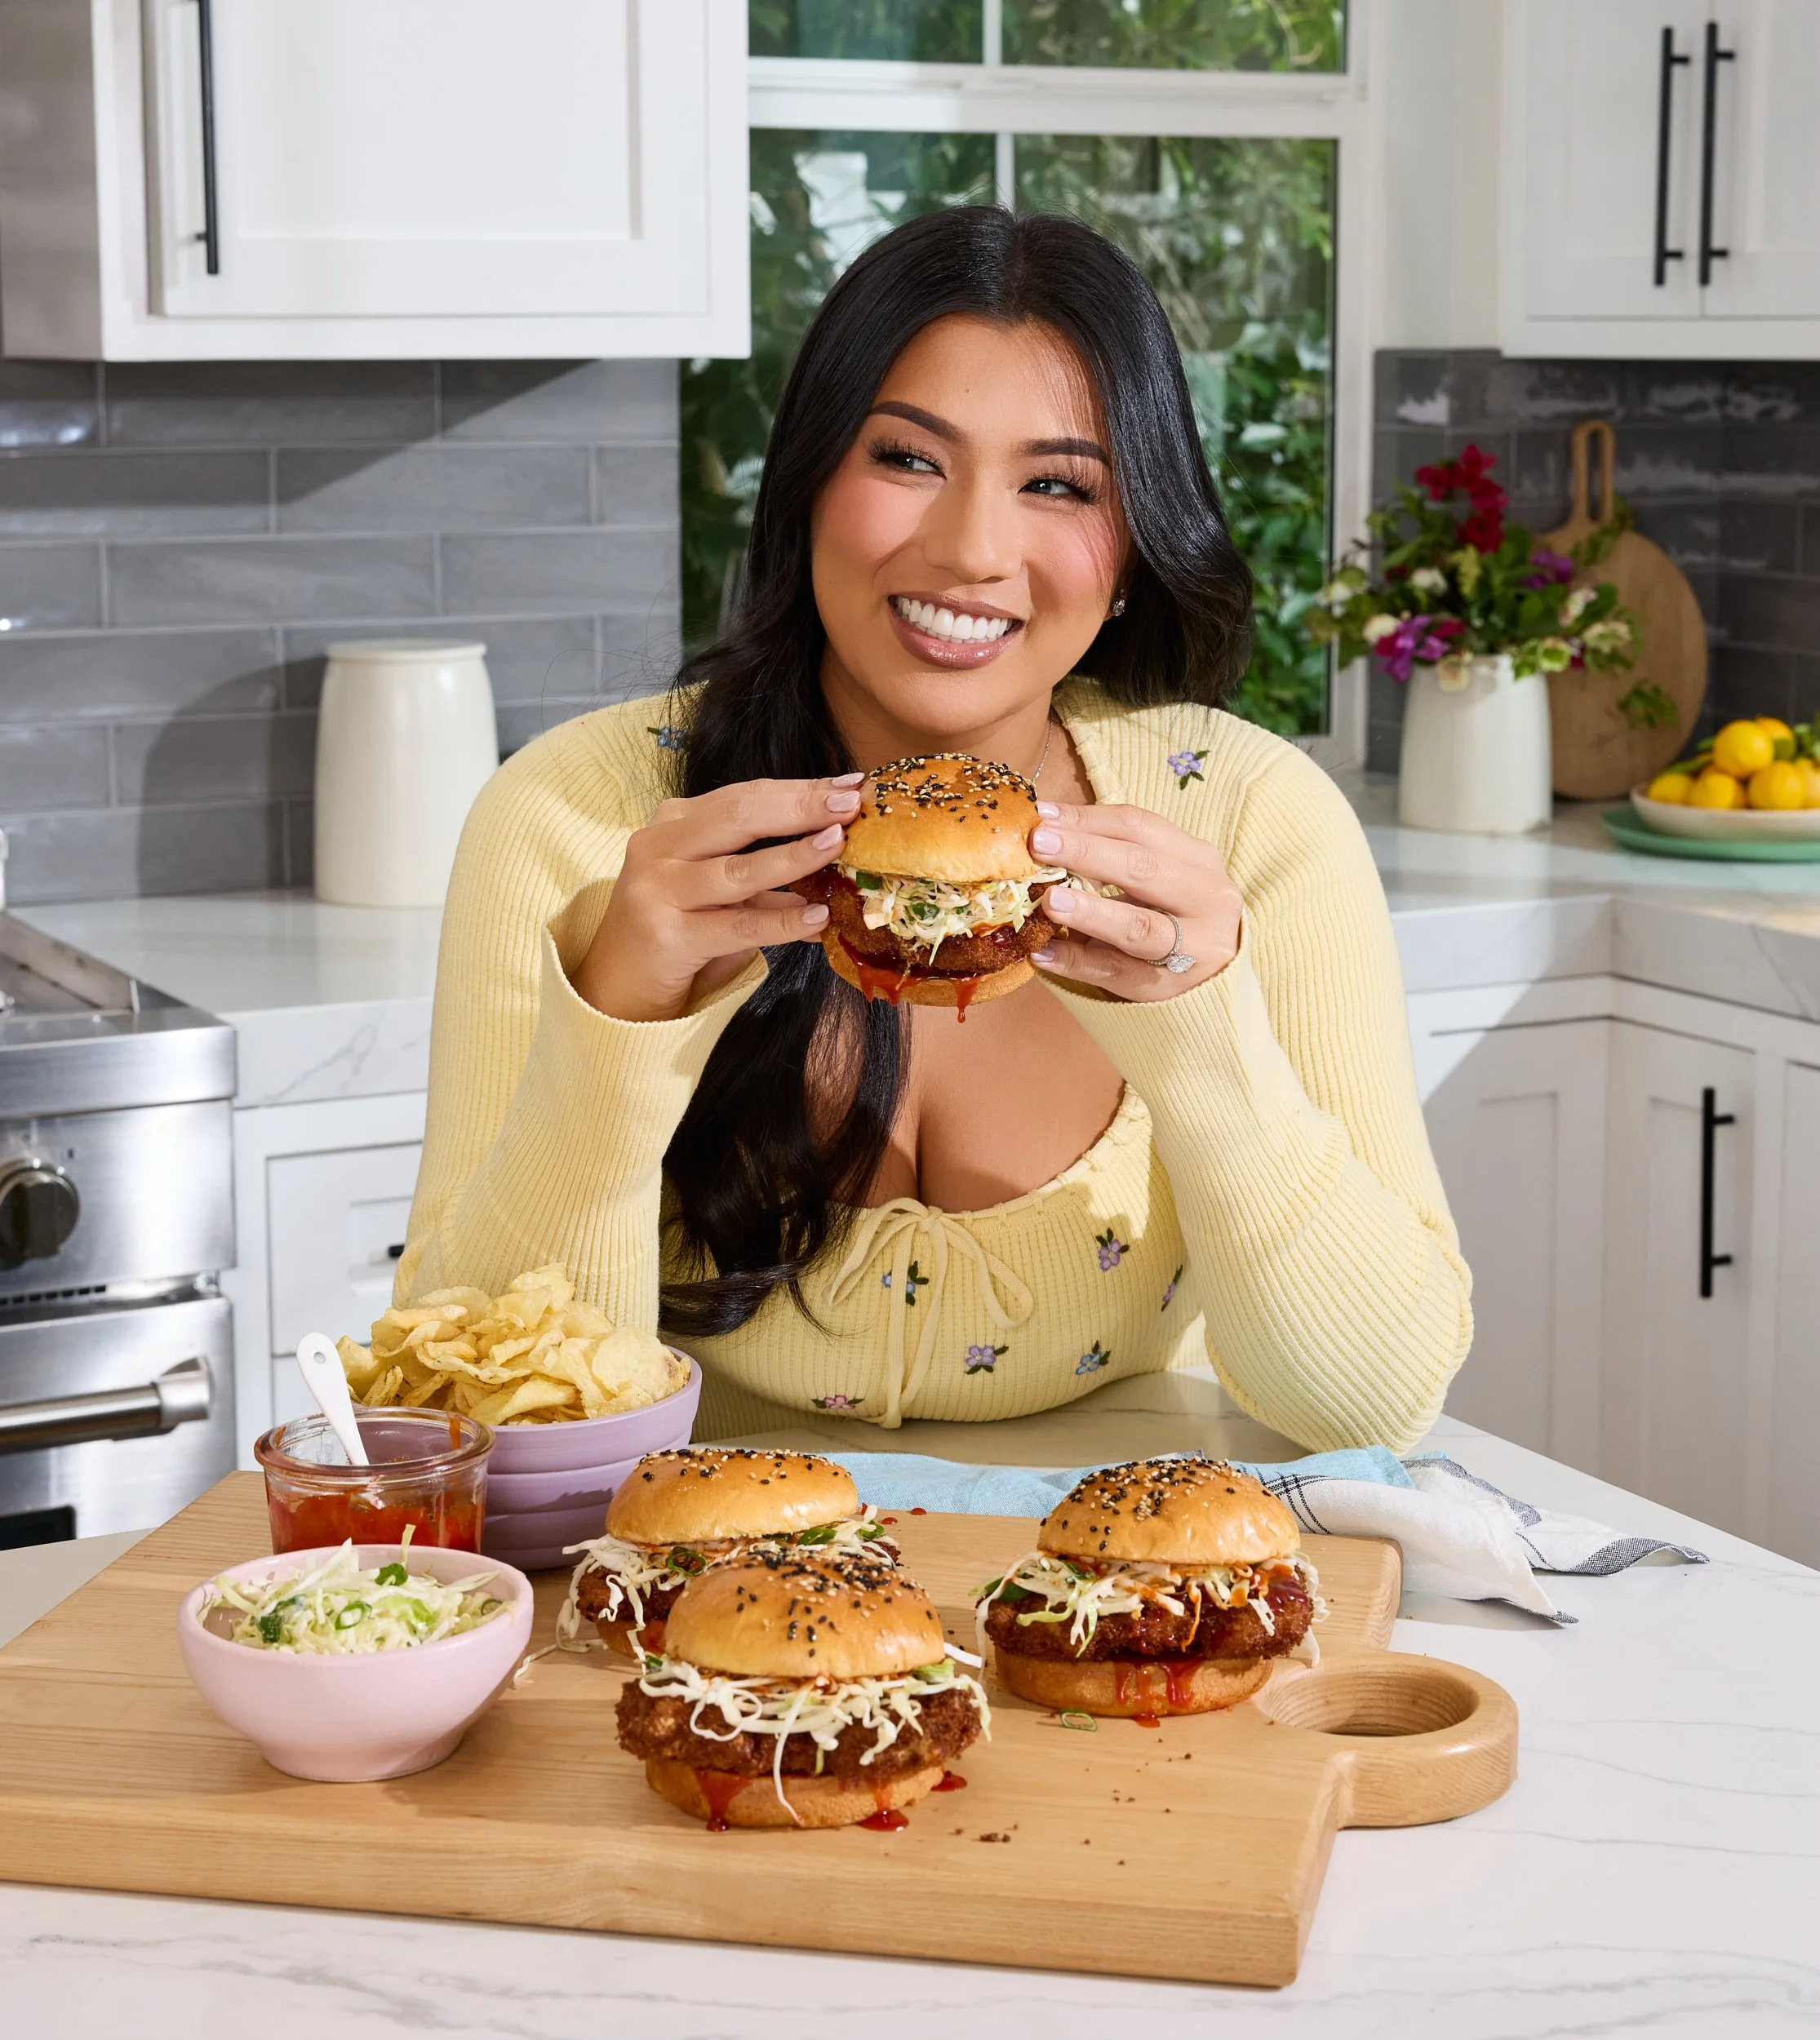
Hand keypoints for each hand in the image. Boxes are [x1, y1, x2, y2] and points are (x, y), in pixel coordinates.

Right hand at [574, 775, 860, 1022]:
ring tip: (837, 845)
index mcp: (674, 823)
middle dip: (799, 806)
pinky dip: (780, 921)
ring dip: (794, 857)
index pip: (744, 796)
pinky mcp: (667, 936)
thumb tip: (835, 870)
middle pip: (739, 816)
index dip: (798, 789)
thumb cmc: (675, 929)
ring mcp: (658, 890)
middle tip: (849, 804)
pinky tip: (816, 918)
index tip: (849, 787)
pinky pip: (737, 926)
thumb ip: (765, 878)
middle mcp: (659, 847)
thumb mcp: (719, 892)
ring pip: (738, 870)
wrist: (616, 985)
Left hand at [1028, 800, 1242, 1001]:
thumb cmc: (1176, 913)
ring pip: (1137, 926)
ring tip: (1050, 901)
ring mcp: (1191, 947)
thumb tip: (1046, 832)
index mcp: (1198, 860)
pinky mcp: (1167, 986)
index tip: (1044, 815)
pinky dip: (1075, 962)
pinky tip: (1042, 952)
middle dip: (1086, 853)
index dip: (1091, 819)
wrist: (1216, 976)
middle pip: (1142, 869)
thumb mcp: (1162, 876)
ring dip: (1090, 912)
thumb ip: (1114, 855)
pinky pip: (1114, 971)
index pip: (1141, 828)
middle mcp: (1205, 899)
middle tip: (1039, 845)